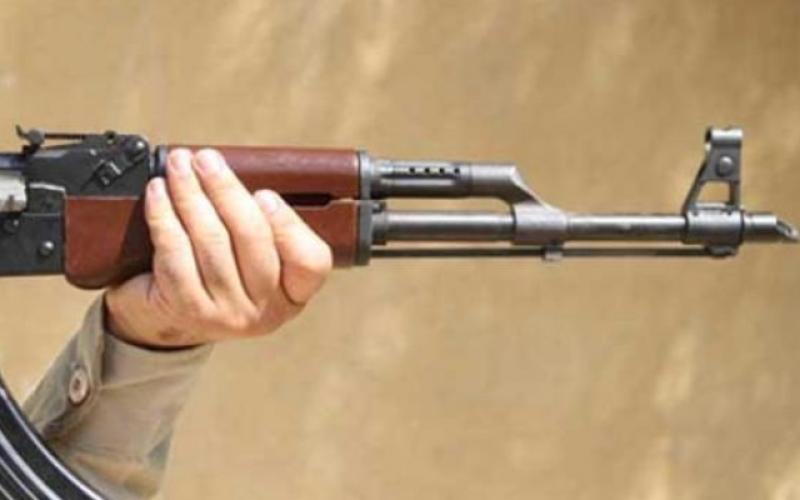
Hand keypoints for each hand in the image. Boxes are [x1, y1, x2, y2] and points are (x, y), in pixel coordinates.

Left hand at [104, 149, 331, 347]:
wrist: (165, 319)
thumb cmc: (215, 272)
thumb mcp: (250, 255)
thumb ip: (257, 221)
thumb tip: (228, 171)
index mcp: (294, 294)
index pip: (311, 261)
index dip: (289, 225)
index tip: (263, 193)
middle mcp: (266, 310)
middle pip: (254, 239)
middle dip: (227, 190)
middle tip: (206, 159)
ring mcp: (227, 314)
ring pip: (211, 241)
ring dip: (191, 194)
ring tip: (179, 165)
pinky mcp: (187, 309)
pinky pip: (175, 253)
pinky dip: (164, 216)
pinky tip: (158, 193)